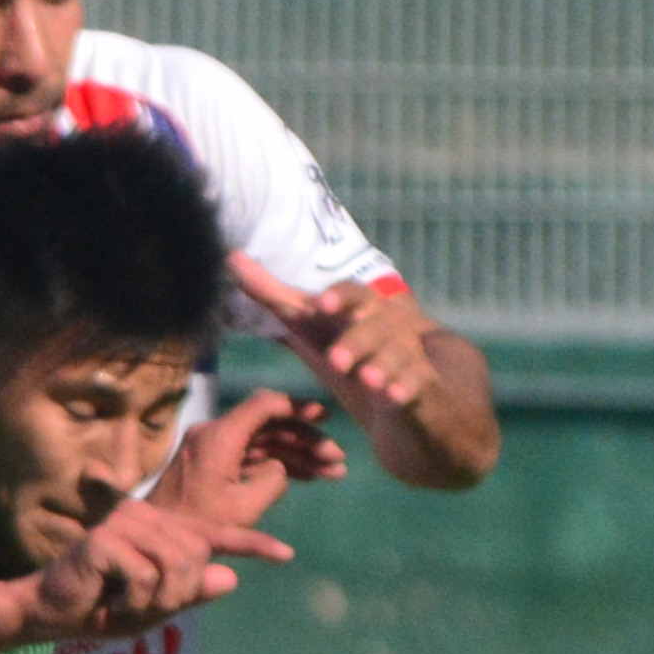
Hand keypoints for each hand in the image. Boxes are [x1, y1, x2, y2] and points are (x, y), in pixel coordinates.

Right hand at [22, 492, 288, 643]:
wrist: (46, 612)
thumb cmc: (98, 608)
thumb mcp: (154, 606)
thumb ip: (190, 591)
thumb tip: (230, 576)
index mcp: (158, 526)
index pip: (212, 534)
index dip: (249, 545)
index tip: (286, 555)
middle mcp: (143, 514)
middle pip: (195, 555)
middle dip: (179, 593)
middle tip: (145, 610)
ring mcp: (124, 522)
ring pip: (176, 565)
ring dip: (157, 600)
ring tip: (127, 608)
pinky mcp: (106, 539)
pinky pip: (146, 575)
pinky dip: (134, 601)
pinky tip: (111, 603)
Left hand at [156, 384, 343, 531]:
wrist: (156, 541)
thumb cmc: (196, 525)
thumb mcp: (243, 508)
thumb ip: (273, 481)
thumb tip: (280, 469)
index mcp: (218, 436)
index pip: (264, 405)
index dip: (298, 407)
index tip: (325, 416)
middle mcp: (213, 434)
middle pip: (269, 424)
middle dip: (306, 440)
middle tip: (337, 459)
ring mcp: (210, 448)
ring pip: (263, 442)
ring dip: (297, 455)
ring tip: (334, 473)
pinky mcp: (210, 464)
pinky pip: (249, 456)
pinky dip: (276, 465)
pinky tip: (309, 477)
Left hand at [228, 255, 440, 419]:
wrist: (395, 392)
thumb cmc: (346, 349)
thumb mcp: (308, 325)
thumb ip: (273, 295)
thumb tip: (231, 257)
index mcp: (361, 310)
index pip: (354, 294)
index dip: (340, 297)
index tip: (321, 305)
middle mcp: (388, 327)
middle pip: (378, 324)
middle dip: (357, 339)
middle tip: (337, 359)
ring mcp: (407, 355)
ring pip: (399, 355)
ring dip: (381, 365)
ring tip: (366, 378)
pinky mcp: (421, 384)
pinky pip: (418, 384)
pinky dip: (405, 389)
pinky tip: (394, 396)